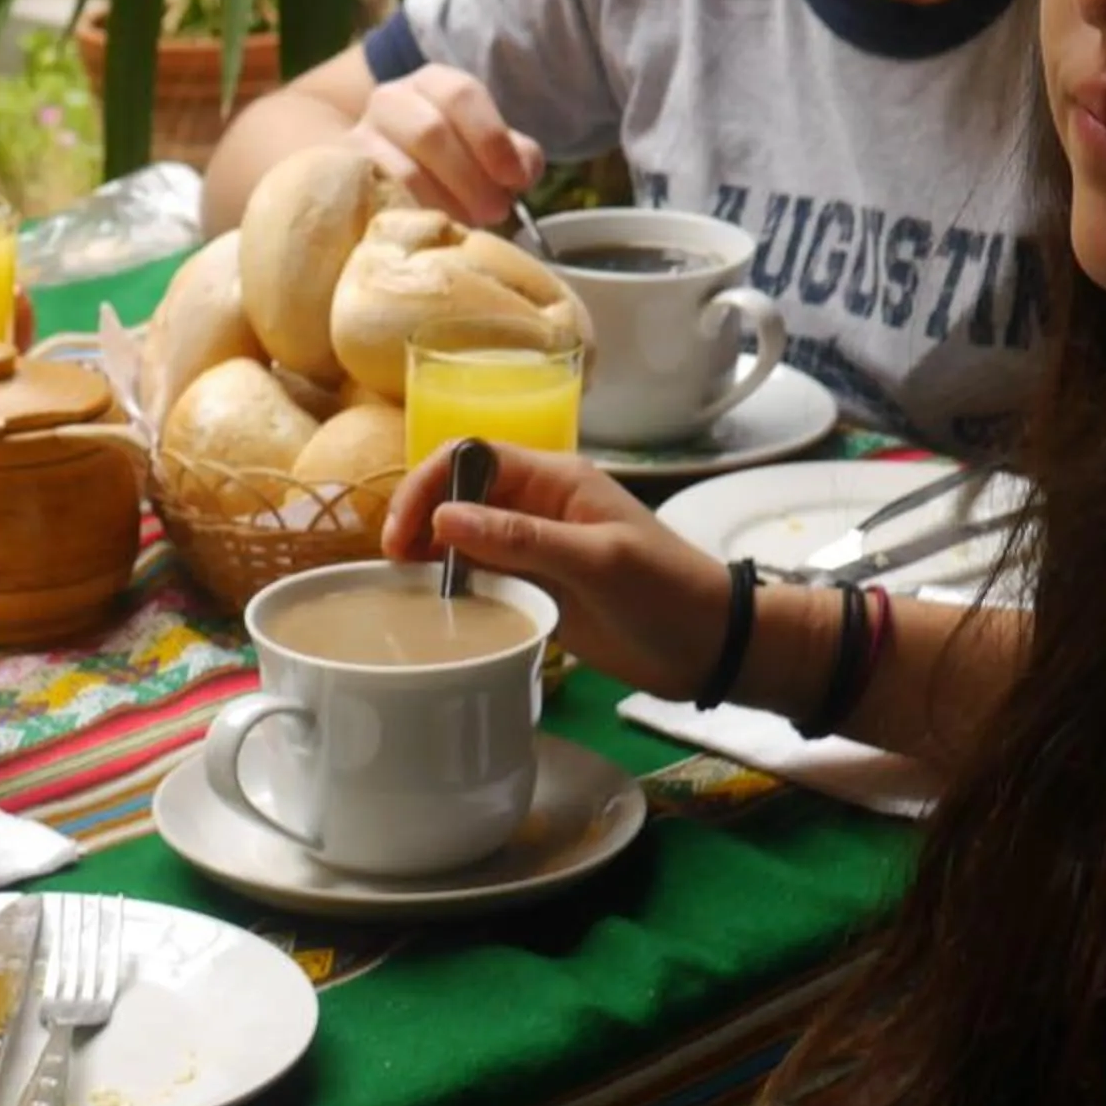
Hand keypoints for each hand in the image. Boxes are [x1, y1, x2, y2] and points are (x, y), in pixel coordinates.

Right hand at [350, 65, 546, 225]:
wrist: (382, 174)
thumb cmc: (451, 162)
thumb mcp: (487, 149)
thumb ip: (515, 155)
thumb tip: (522, 170)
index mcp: (433, 84)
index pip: (461, 94)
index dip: (492, 138)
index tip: (514, 179)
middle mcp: (391, 99)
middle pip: (430, 132)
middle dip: (469, 179)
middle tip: (495, 211)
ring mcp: (361, 137)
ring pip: (402, 172)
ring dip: (444, 204)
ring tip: (467, 225)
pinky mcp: (343, 178)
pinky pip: (379, 201)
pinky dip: (412, 217)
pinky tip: (432, 231)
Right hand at [382, 441, 733, 701]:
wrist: (711, 647)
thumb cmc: (665, 592)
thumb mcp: (596, 562)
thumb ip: (520, 539)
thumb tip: (443, 516)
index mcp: (555, 480)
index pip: (472, 459)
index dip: (430, 486)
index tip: (402, 533)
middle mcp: (538, 507)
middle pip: (460, 495)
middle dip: (420, 518)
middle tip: (394, 565)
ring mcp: (536, 548)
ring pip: (466, 536)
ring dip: (432, 553)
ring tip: (404, 586)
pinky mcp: (538, 587)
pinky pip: (483, 574)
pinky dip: (455, 584)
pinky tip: (437, 606)